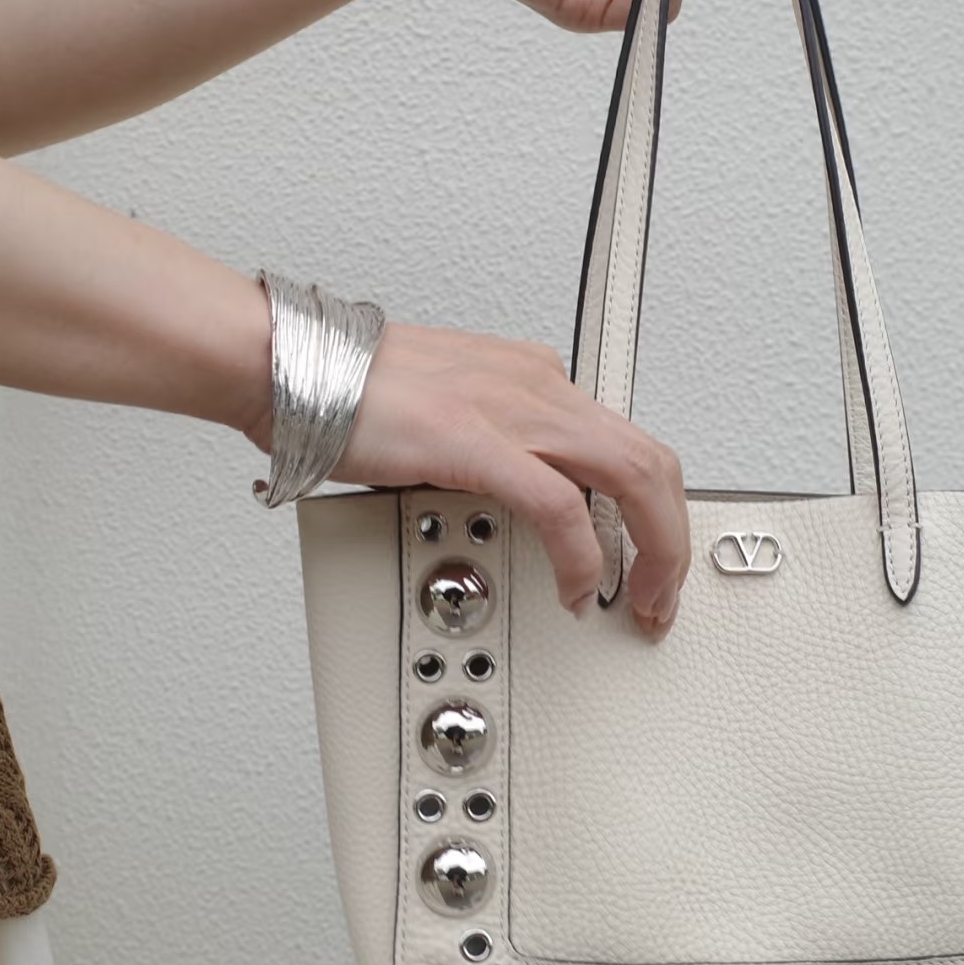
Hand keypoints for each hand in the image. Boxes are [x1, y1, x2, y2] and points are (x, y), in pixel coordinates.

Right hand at [326, 319, 689, 634]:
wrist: (292, 365)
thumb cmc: (350, 391)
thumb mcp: (448, 417)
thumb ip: (488, 453)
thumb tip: (503, 500)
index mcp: (533, 378)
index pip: (625, 442)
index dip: (655, 506)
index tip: (649, 553)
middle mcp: (537, 386)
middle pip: (650, 460)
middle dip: (671, 538)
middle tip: (660, 593)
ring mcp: (514, 410)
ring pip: (632, 476)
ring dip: (651, 549)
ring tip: (638, 598)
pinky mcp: (478, 441)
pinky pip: (562, 506)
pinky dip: (583, 555)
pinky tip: (577, 588)